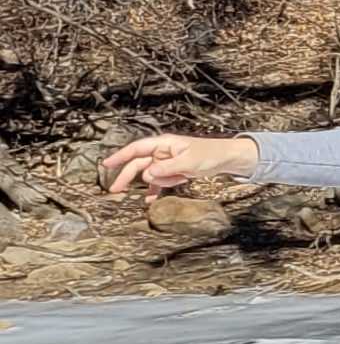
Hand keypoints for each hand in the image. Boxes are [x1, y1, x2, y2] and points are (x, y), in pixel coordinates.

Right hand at [102, 132, 257, 194]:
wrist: (228, 158)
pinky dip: (156, 189)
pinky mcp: (174, 171)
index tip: (106, 165)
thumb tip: (147, 175)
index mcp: (164, 144)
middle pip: (139, 164)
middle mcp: (163, 152)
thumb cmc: (210, 155)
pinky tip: (150, 200)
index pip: (136, 149)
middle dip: (127, 176)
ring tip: (177, 180)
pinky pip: (160, 181)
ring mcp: (168, 162)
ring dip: (159, 182)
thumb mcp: (189, 162)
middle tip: (114, 189)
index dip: (120, 156)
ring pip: (151, 174)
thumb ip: (167, 168)